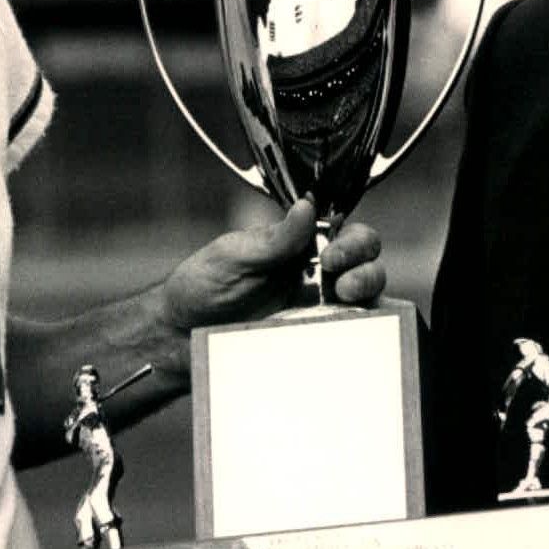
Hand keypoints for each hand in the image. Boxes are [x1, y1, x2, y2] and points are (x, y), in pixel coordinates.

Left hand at [158, 197, 384, 333]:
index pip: (347, 234)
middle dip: (366, 267)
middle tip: (342, 280)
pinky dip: (359, 332)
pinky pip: (349, 336)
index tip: (333, 254)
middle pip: (368, 264)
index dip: (354, 241)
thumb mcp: (234, 256)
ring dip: (368, 293)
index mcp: (302, 246)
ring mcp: (319, 310)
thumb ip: (274, 238)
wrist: (180, 334)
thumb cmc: (203, 286)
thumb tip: (307, 207)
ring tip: (346, 298)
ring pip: (367, 300)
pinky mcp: (313, 341)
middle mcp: (318, 276)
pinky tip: (348, 331)